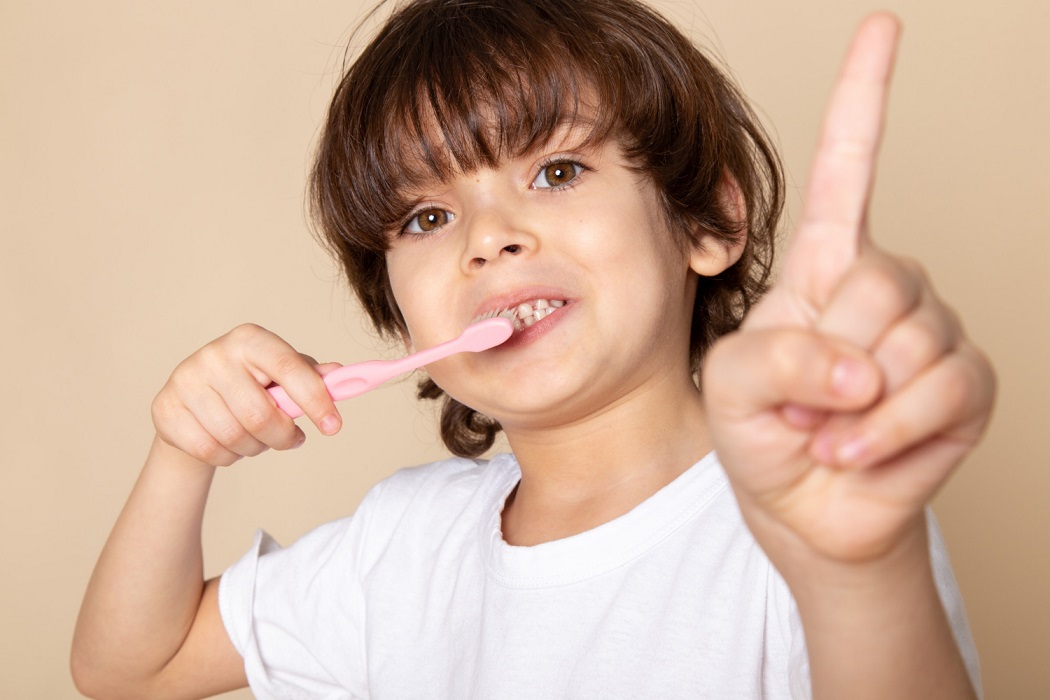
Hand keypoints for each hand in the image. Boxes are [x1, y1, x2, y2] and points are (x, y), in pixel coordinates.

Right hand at [152, 323, 342, 466]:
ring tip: (258, 438)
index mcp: (249, 340)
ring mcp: (186, 380)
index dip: (315, 398)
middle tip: (292, 439)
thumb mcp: (279, 375)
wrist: (191, 405)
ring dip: (256, 447)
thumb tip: (338, 374)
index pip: (288, 367)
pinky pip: (209, 450)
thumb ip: (309, 376)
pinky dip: (229, 456)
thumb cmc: (247, 387)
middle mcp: (214, 354)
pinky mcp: (165, 408)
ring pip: (236, 436)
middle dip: (283, 436)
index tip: (333, 426)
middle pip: (260, 413)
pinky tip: (230, 444)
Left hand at [702, 15, 994, 565]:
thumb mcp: (732, 386)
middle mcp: (884, 284)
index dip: (862, 100)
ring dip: (850, 408)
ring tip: (828, 428)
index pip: (847, 169)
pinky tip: (857, 450)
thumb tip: (864, 363)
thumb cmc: (761, 433)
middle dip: (827, 356)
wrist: (803, 509)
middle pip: (874, 281)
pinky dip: (884, 434)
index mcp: (822, 265)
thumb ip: (776, 357)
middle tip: (803, 399)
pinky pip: (938, 391)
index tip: (883, 28)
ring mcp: (932, 331)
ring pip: (909, 340)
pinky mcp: (966, 384)